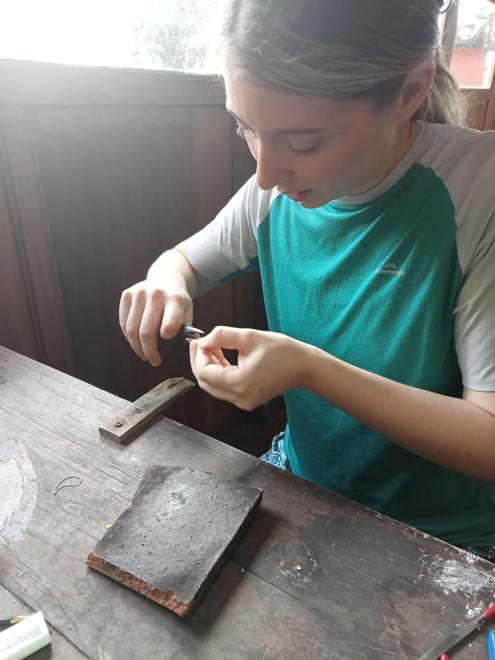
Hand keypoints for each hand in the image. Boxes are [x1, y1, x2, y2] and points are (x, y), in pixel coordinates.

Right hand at [119, 280, 192, 366]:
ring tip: (144, 355)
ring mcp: (138, 293)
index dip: (167, 339)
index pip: (170, 324)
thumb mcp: (188, 311)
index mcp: (175, 299)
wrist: (166, 278)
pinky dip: (129, 337)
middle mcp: (156, 294)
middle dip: (149, 351)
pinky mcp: (126, 294)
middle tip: (154, 361)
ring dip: (137, 347)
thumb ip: (185, 328)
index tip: (166, 347)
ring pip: (132, 329)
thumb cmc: (178, 301)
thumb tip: (182, 346)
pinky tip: (136, 343)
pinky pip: (124, 323)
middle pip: (146, 331)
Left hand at [189, 326, 310, 409]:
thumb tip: (204, 340)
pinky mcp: (246, 401)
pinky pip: (224, 389)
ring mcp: (243, 402)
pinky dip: (219, 373)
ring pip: (213, 386)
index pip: (204, 373)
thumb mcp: (250, 336)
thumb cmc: (282, 351)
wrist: (304, 367)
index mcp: (239, 383)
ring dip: (209, 367)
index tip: (199, 340)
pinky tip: (221, 357)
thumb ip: (222, 336)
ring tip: (212, 347)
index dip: (197, 356)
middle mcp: (239, 398)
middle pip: (205, 382)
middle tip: (201, 342)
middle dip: (200, 361)